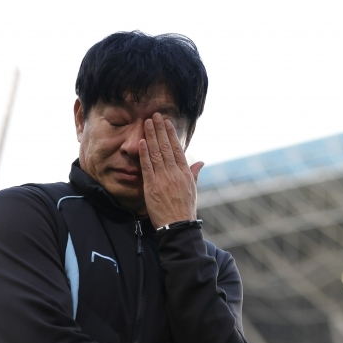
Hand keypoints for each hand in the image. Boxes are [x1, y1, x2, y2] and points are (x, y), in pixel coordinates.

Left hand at [138, 112, 203, 226]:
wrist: (178, 227)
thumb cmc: (185, 210)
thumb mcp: (193, 190)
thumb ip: (194, 174)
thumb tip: (200, 162)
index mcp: (185, 174)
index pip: (177, 149)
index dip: (172, 134)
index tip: (167, 122)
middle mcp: (175, 174)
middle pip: (166, 147)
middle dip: (160, 129)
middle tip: (155, 115)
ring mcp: (163, 179)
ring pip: (157, 153)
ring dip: (152, 136)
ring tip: (147, 122)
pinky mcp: (152, 186)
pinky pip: (148, 167)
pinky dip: (145, 154)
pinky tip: (143, 142)